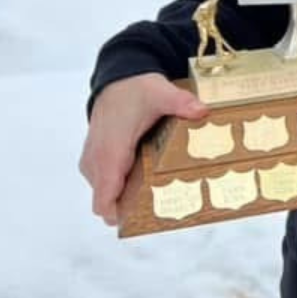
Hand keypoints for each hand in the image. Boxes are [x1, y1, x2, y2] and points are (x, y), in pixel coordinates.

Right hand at [78, 72, 207, 225]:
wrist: (116, 78)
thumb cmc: (134, 89)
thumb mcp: (160, 92)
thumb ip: (181, 103)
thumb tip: (202, 110)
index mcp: (109, 153)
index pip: (104, 199)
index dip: (121, 215)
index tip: (144, 219)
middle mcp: (96, 162)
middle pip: (109, 202)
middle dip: (132, 208)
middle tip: (164, 204)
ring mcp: (94, 162)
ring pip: (108, 194)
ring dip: (128, 196)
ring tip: (160, 192)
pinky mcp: (97, 159)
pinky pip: (107, 183)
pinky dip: (123, 185)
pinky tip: (148, 178)